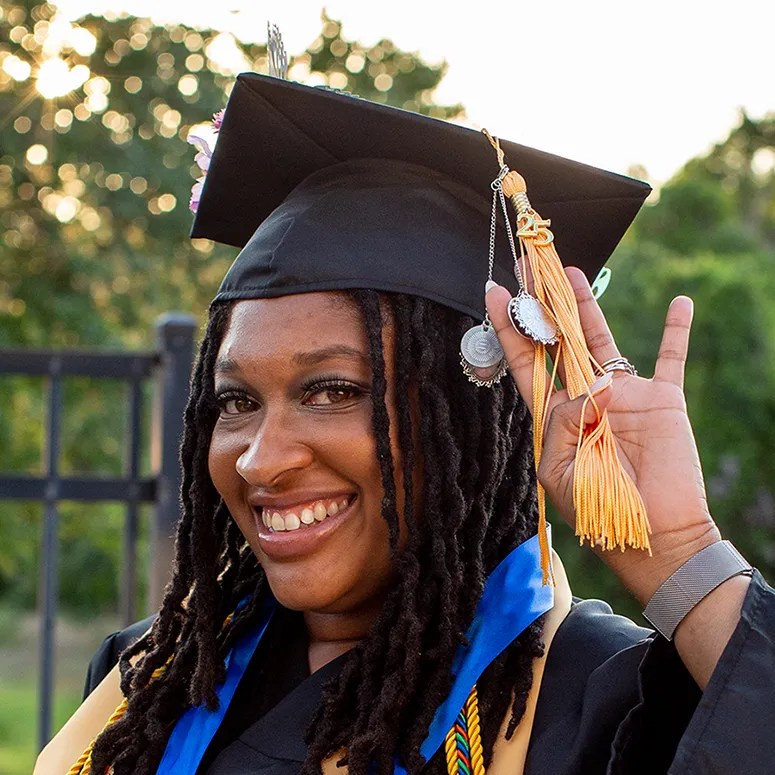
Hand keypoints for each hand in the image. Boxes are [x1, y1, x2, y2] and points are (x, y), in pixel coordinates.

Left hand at [485, 267, 720, 602]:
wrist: (651, 534)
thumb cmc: (597, 509)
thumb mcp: (559, 472)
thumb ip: (561, 426)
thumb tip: (584, 388)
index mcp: (554, 414)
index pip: (525, 360)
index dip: (508, 327)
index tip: (495, 292)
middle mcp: (584, 396)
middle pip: (558, 338)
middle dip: (542, 303)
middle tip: (529, 263)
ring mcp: (623, 394)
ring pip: (602, 338)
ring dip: (588, 305)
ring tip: (571, 271)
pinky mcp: (662, 398)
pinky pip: (671, 357)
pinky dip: (677, 331)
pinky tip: (679, 303)